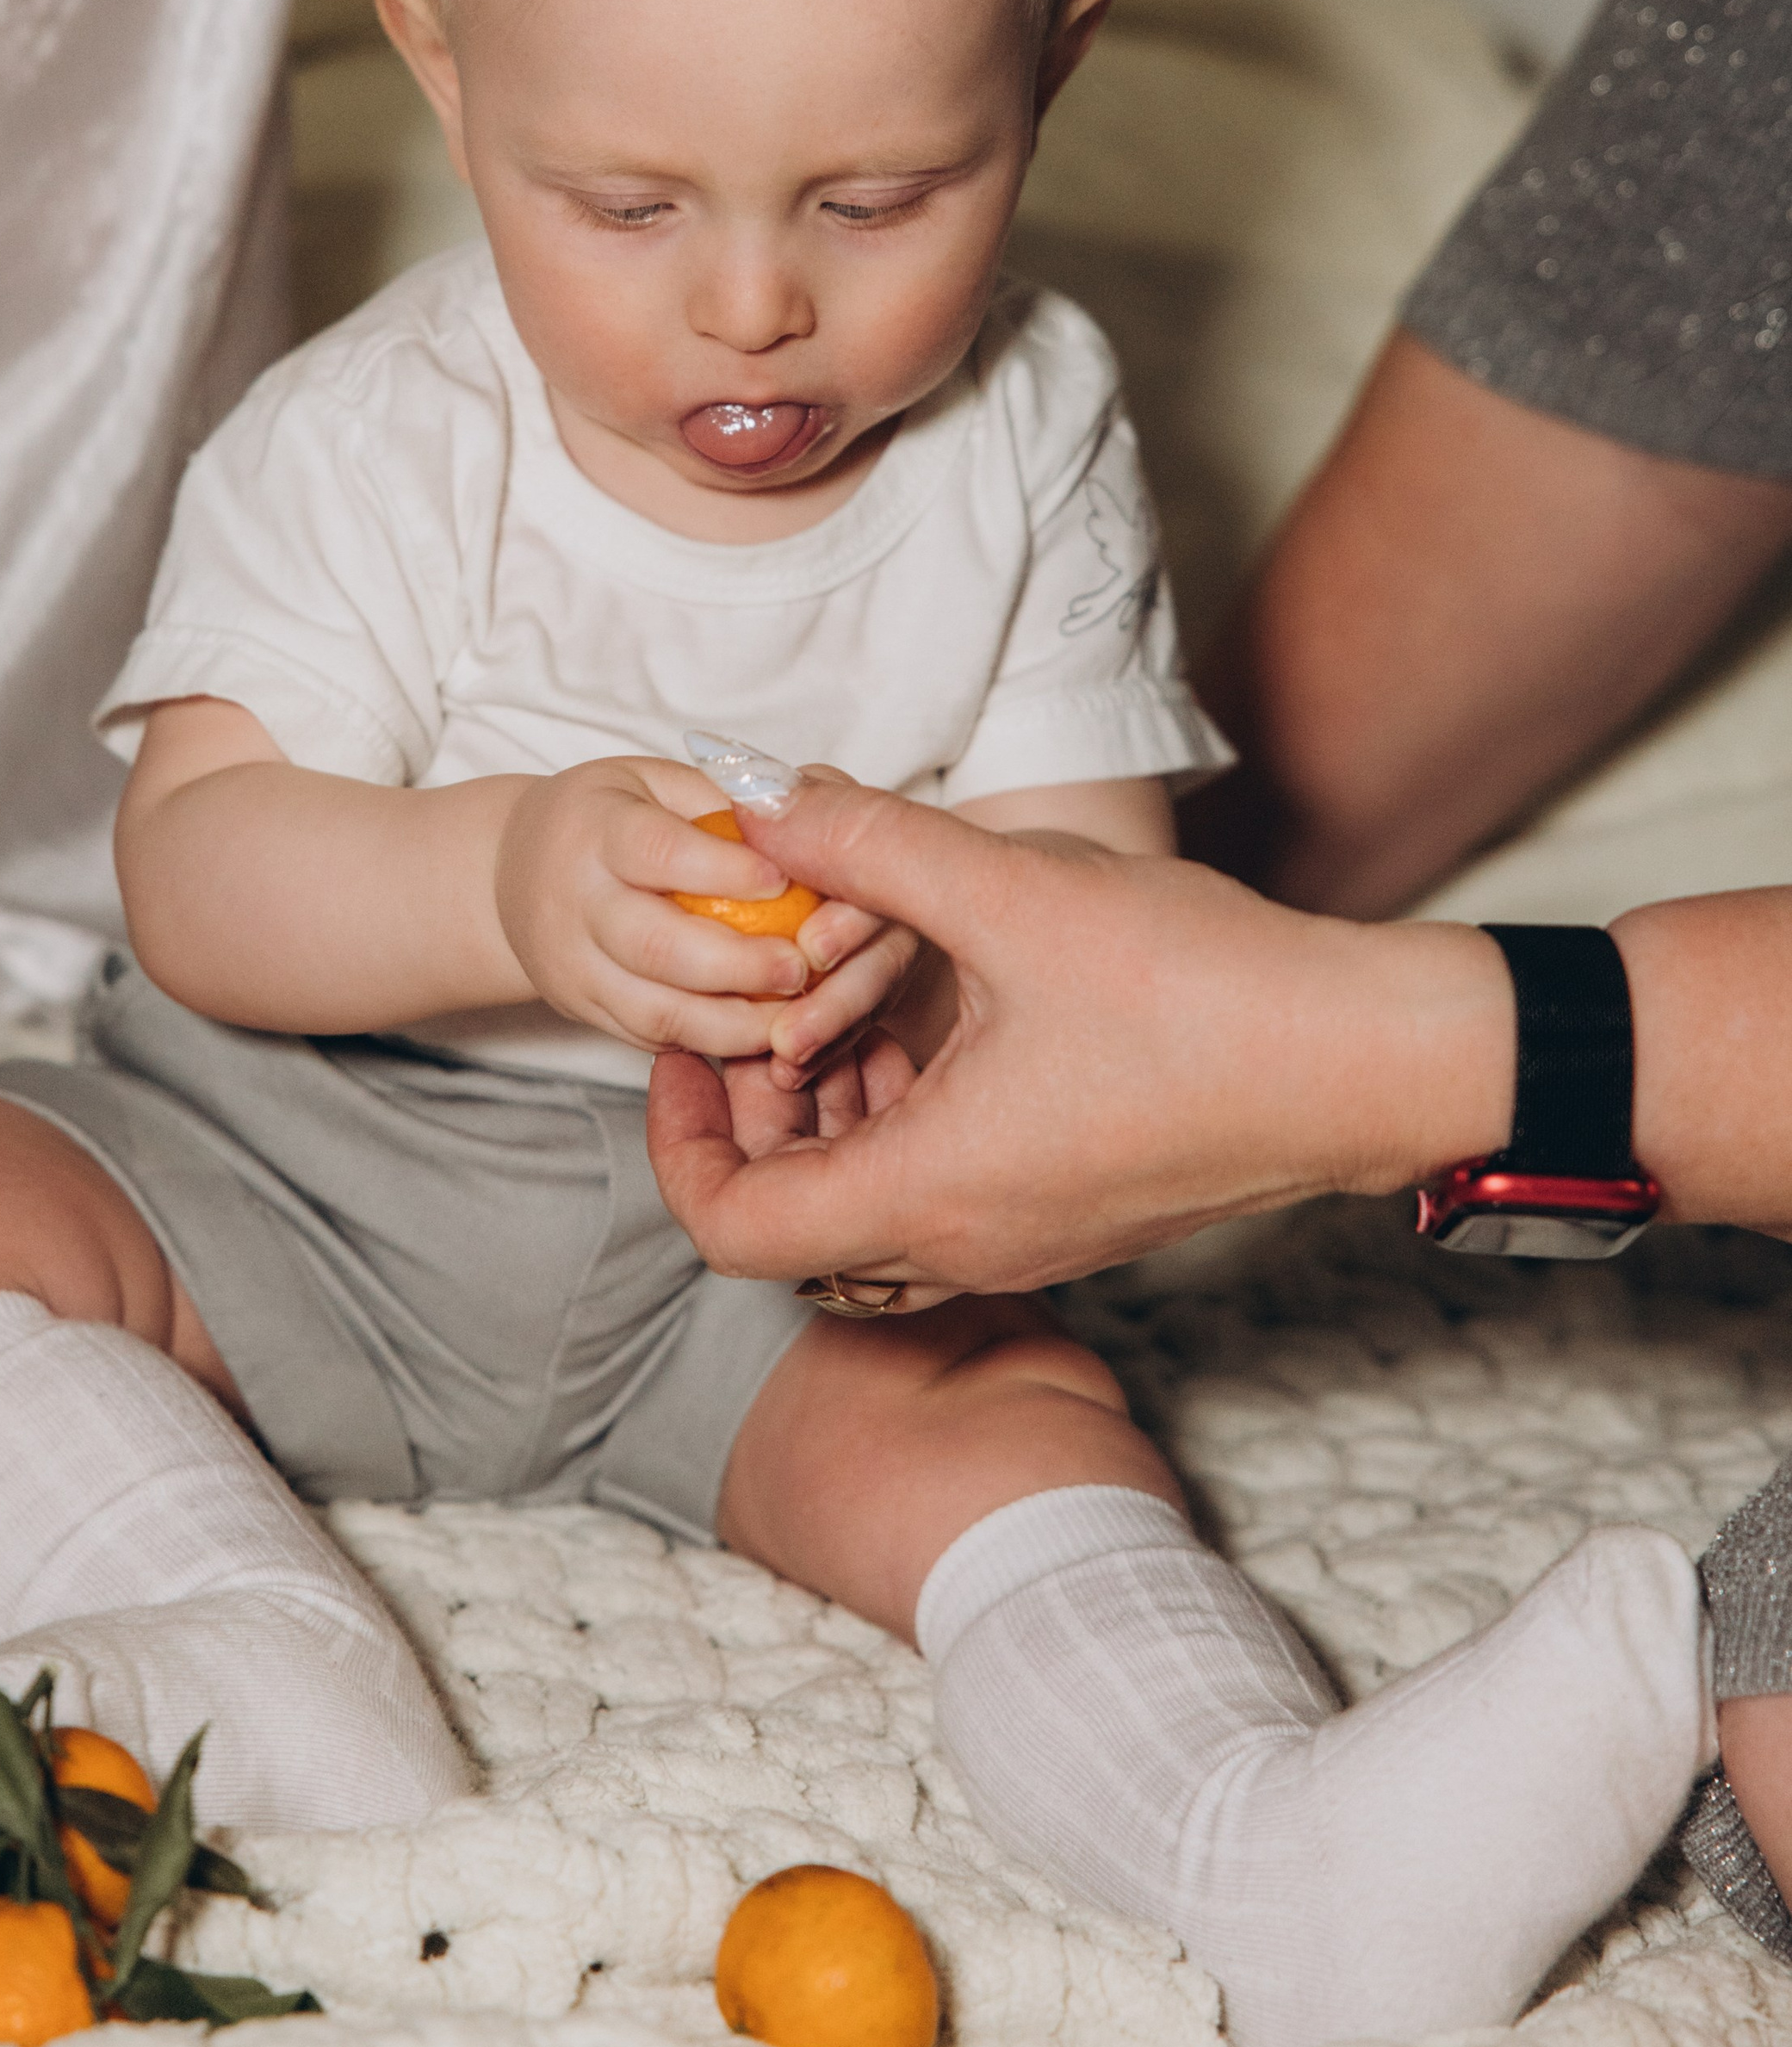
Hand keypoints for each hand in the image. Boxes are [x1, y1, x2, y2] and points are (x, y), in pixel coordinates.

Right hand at [494, 756, 914, 1062]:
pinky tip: (758, 1031)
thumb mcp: (651, 780)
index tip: (788, 881)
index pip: (659, 854)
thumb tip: (801, 825)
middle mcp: (576, 902)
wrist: (509, 873)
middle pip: (656, 947)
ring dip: (732, 1023)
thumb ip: (718, 802)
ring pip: (654, 1011)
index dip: (725, 871)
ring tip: (794, 1017)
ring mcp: (573, 966)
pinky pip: (649, 1036)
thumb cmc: (605, 816)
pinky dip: (708, 1041)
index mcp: (595, 828)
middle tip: (803, 967)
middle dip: (739, 965)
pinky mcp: (582, 1011)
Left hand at [646, 776, 1515, 1292]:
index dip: (677, 1141)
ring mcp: (1025, 1240)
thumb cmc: (1206, 991)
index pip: (731, 1229)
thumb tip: (762, 803)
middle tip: (765, 1008)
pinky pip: (941, 1196)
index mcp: (933, 1192)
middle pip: (790, 1224)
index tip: (691, 1045)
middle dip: (752, 1115)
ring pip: (867, 1213)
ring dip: (832, 1114)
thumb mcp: (1019, 893)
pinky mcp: (1072, 1214)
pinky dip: (904, 1120)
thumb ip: (874, 843)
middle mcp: (968, 1243)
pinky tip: (936, 1020)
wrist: (1368, 1058)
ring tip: (848, 1000)